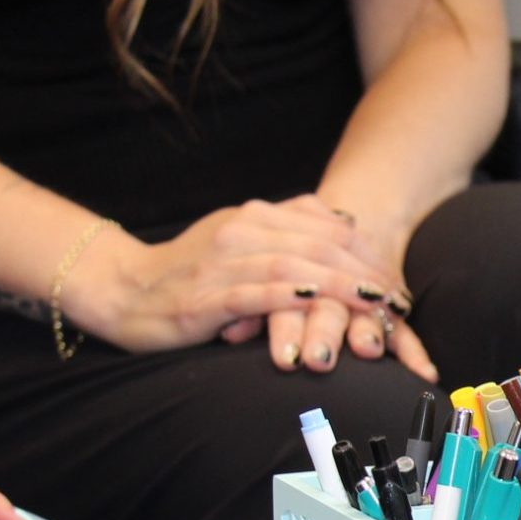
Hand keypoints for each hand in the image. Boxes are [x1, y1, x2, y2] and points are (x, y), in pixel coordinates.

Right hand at [64, 198, 401, 352]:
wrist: (122, 290)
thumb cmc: (189, 274)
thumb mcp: (241, 243)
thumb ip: (288, 233)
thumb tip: (344, 226)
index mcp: (255, 215)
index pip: (327, 227)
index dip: (369, 253)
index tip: (397, 279)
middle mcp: (243, 230)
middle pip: (320, 245)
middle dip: (366, 272)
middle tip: (398, 299)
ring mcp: (224, 261)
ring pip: (296, 266)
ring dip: (340, 285)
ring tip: (375, 304)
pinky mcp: (206, 295)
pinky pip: (256, 292)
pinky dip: (290, 297)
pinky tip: (318, 304)